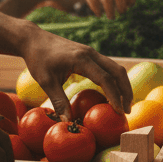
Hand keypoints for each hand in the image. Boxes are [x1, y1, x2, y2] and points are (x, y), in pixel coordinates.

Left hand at [16, 25, 132, 118]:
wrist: (34, 39)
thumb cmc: (38, 59)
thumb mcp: (46, 82)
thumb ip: (59, 101)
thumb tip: (67, 122)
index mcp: (81, 59)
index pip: (105, 79)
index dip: (114, 96)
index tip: (119, 111)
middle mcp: (91, 53)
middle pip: (118, 71)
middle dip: (126, 91)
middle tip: (127, 110)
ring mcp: (91, 52)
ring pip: (115, 68)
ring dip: (122, 85)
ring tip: (124, 104)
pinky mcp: (89, 54)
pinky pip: (107, 67)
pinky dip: (114, 80)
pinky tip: (112, 93)